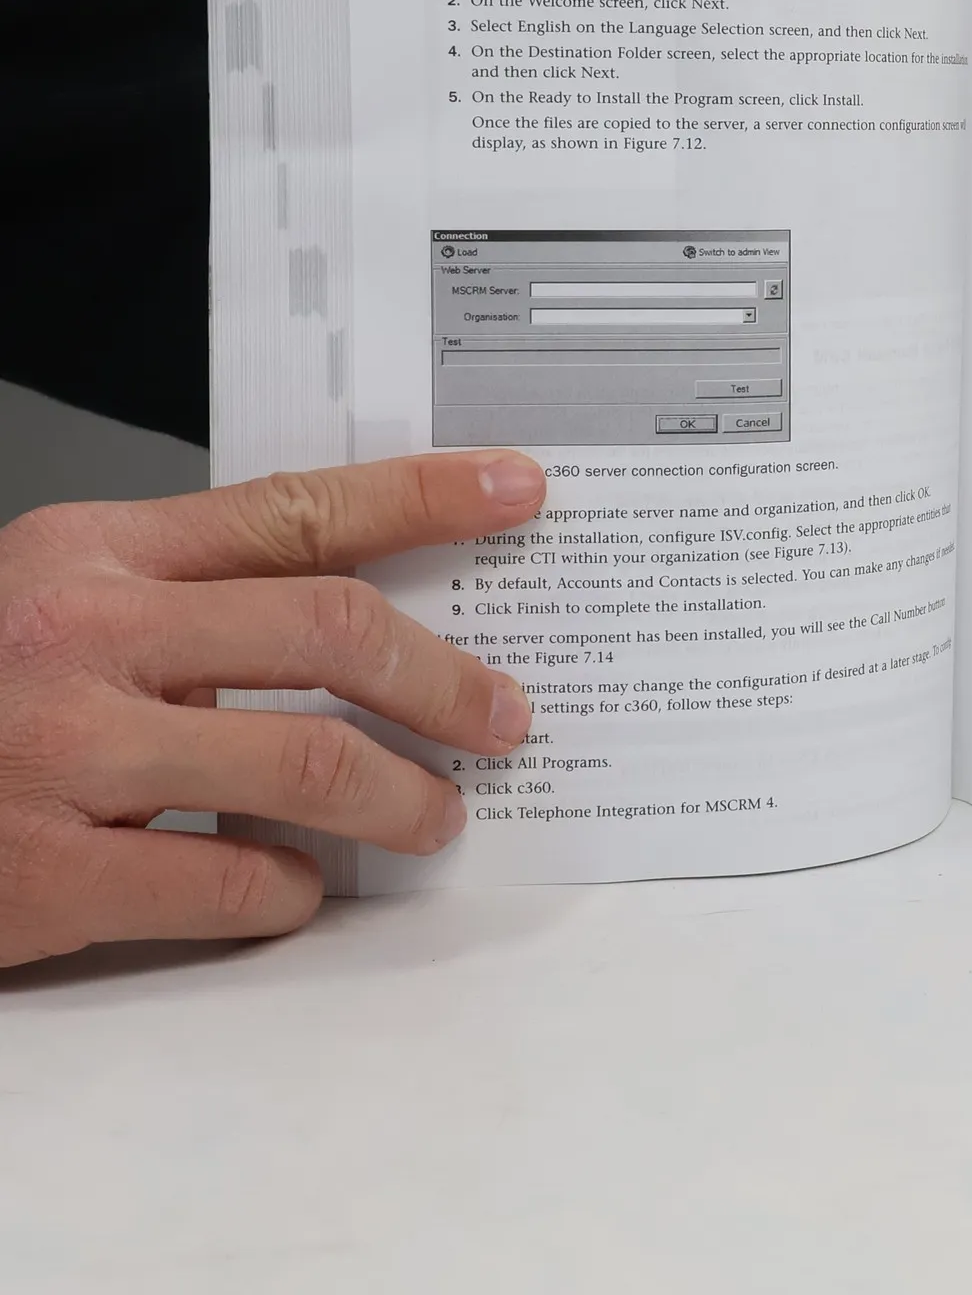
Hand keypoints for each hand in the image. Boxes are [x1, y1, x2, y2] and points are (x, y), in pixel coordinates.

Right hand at [0, 451, 545, 966]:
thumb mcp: (54, 597)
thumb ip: (187, 595)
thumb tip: (357, 623)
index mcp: (97, 550)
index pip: (300, 508)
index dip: (426, 497)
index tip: (516, 491)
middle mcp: (87, 634)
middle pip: (333, 631)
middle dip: (448, 678)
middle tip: (504, 716)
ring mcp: (66, 754)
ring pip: (309, 766)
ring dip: (402, 798)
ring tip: (434, 814)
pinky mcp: (44, 875)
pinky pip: (229, 884)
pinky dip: (290, 890)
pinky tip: (297, 887)